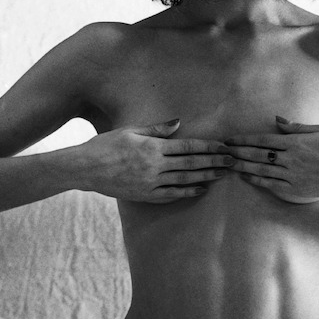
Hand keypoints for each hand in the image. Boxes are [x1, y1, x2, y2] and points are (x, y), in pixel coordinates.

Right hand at [78, 120, 231, 202]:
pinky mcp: (145, 196)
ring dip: (206, 177)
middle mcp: (154, 166)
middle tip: (233, 161)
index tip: (224, 146)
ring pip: (185, 180)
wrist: (85, 169)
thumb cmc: (105, 145)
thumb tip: (179, 122)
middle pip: (191, 164)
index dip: (208, 147)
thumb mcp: (130, 130)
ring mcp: (150, 183)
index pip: (188, 147)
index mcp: (152, 147)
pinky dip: (188, 192)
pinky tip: (202, 189)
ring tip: (224, 174)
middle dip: (214, 162)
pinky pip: (172, 195)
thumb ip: (156, 128)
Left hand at [224, 116, 318, 203]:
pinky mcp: (296, 190)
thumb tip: (277, 120)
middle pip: (257, 154)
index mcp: (296, 142)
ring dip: (242, 166)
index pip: (263, 139)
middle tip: (221, 151)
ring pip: (261, 170)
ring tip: (228, 163)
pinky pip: (271, 185)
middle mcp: (291, 159)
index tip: (230, 139)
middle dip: (237, 152)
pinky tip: (246, 176)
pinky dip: (257, 180)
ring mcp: (293, 176)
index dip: (244, 139)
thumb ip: (297, 127)